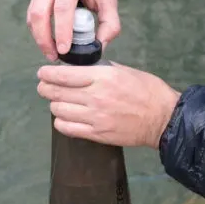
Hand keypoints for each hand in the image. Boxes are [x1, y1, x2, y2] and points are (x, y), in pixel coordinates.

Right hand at [27, 0, 119, 59]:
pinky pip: (32, 9)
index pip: (63, 7)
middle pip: (40, 11)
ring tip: (51, 51)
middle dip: (43, 38)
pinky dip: (38, 27)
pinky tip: (48, 37)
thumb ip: (110, 23)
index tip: (64, 50)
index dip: (62, 31)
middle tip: (54, 55)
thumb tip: (99, 46)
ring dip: (38, 35)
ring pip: (32, 12)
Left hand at [37, 61, 180, 148]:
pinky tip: (64, 117)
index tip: (42, 73)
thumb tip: (83, 69)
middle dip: (45, 88)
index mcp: (102, 77)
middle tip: (43, 86)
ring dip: (55, 104)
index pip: (65, 75)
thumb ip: (101, 69)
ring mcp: (95, 117)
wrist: (162, 118)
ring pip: (59, 110)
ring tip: (57, 101)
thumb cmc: (147, 90)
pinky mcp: (97, 134)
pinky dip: (61, 122)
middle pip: (57, 92)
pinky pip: (68, 128)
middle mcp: (95, 96)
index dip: (48, 74)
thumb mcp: (124, 70)